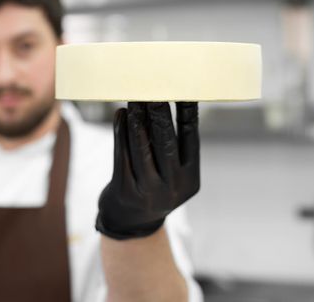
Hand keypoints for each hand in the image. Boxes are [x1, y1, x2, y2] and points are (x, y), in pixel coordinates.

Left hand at [96, 102, 199, 239]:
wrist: (131, 224)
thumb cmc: (152, 189)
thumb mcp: (170, 174)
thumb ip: (170, 147)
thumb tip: (161, 105)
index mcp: (191, 178)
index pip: (192, 139)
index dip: (188, 113)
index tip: (184, 90)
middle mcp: (173, 186)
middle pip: (166, 141)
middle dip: (159, 112)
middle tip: (154, 88)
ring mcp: (149, 191)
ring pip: (142, 146)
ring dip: (138, 118)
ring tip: (135, 97)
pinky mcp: (125, 190)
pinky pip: (122, 154)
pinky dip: (121, 132)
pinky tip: (121, 115)